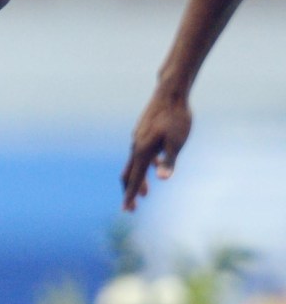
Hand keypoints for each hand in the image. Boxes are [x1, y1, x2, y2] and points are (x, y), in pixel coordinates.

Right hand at [121, 91, 191, 210]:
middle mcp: (136, 146)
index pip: (134, 179)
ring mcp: (138, 138)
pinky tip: (154, 165)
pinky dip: (143, 166)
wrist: (171, 93)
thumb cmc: (177, 117)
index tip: (126, 211)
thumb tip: (162, 179)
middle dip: (129, 192)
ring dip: (137, 180)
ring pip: (133, 164)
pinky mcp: (143, 133)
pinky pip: (139, 154)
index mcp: (142, 151)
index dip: (130, 196)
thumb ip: (169, 160)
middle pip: (128, 174)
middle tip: (132, 208)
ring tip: (145, 194)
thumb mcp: (177, 141)